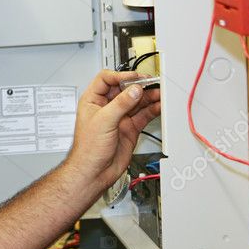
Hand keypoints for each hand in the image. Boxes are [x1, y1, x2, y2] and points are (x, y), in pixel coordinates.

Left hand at [64, 70, 161, 191]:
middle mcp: (107, 107)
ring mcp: (120, 117)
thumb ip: (121, 104)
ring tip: (160, 93)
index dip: (121, 75)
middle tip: (152, 83)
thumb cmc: (88, 149)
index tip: (134, 77)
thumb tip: (134, 90)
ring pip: (136, 101)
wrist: (94, 172)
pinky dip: (152, 109)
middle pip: (125, 89)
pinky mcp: (130, 128)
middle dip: (139, 85)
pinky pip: (143, 115)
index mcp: (93, 100)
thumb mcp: (104, 121)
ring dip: (148, 96)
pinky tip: (159, 105)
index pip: (106, 79)